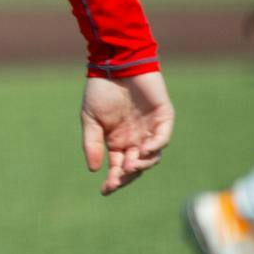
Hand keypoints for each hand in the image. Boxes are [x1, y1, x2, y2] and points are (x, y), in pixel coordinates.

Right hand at [80, 70, 173, 195]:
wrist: (114, 63)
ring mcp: (150, 130)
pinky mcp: (163, 118)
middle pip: (136, 167)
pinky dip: (155, 147)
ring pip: (152, 157)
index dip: (114, 180)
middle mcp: (135, 139)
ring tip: (131, 165)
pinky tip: (143, 150)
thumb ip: (93, 143)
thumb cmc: (101, 89)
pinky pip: (162, 138)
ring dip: (142, 164)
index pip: (118, 167)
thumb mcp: (90, 119)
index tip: (105, 190)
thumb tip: (94, 169)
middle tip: (117, 181)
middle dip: (127, 176)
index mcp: (117, 141)